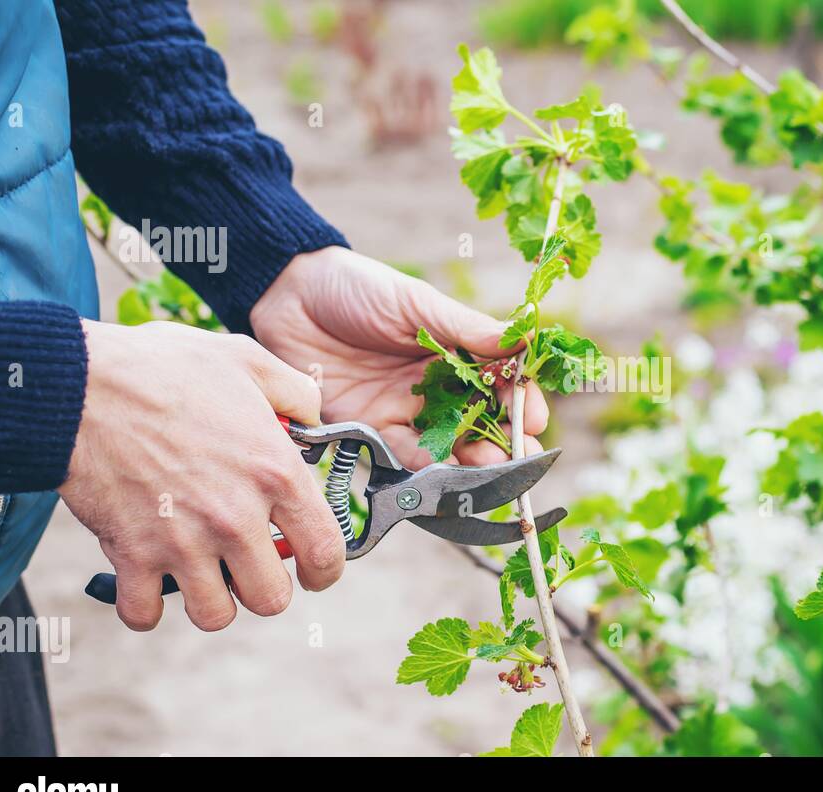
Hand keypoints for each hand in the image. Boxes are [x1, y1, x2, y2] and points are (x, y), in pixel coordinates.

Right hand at [59, 320, 345, 631]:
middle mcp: (237, 517)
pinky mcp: (132, 553)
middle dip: (263, 589)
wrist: (80, 382)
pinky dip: (144, 607)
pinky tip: (147, 581)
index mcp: (276, 472)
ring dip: (209, 601)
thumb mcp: (248, 361)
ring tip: (201, 574)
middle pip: (271, 599)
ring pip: (214, 616)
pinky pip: (144, 613)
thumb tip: (315, 418)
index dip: (325, 571)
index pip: (325, 551)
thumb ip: (295, 392)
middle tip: (248, 568)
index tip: (315, 573)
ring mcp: (184, 541)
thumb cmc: (162, 368)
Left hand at [249, 246, 547, 467]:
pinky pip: (405, 456)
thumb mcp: (417, 303)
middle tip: (521, 458)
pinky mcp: (371, 430)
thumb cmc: (357, 288)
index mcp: (457, 351)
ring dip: (473, 461)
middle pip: (482, 422)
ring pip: (450, 445)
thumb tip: (525, 339)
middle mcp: (437, 387)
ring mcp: (406, 411)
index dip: (521, 402)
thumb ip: (467, 328)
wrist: (287, 297)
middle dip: (505, 442)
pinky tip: (445, 472)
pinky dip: (427, 467)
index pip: (501, 383)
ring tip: (490, 471)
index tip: (534, 418)